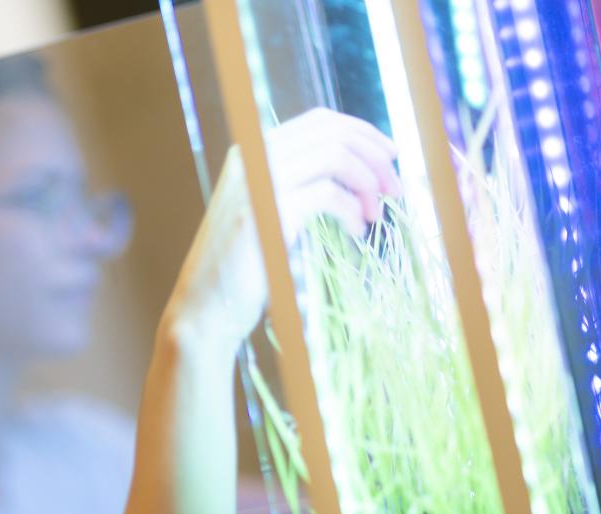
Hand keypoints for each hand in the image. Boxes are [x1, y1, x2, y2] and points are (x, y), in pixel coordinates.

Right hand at [160, 108, 400, 348]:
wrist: (206, 306)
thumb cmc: (241, 266)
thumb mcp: (271, 213)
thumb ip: (299, 183)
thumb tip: (360, 167)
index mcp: (253, 151)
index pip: (319, 120)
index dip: (363, 133)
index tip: (390, 157)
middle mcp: (253, 157)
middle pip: (333, 132)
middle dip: (374, 157)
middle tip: (395, 190)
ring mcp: (259, 181)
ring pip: (335, 156)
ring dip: (367, 183)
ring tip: (374, 215)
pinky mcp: (269, 212)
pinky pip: (328, 195)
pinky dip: (351, 212)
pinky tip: (355, 232)